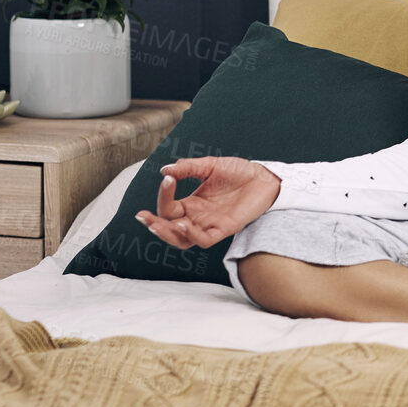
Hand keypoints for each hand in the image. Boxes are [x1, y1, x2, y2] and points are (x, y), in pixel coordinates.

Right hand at [134, 157, 281, 250]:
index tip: (166, 179)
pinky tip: (182, 224)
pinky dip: (191, 235)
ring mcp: (210, 225)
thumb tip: (165, 170)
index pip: (168, 207)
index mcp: (192, 204)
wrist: (265, 177)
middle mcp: (198, 217)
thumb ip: (188, 168)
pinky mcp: (225, 229)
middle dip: (153, 224)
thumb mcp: (211, 165)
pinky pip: (204, 240)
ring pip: (182, 240)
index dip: (163, 196)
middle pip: (169, 229)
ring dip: (167, 234)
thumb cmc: (239, 172)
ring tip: (157, 224)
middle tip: (142, 216)